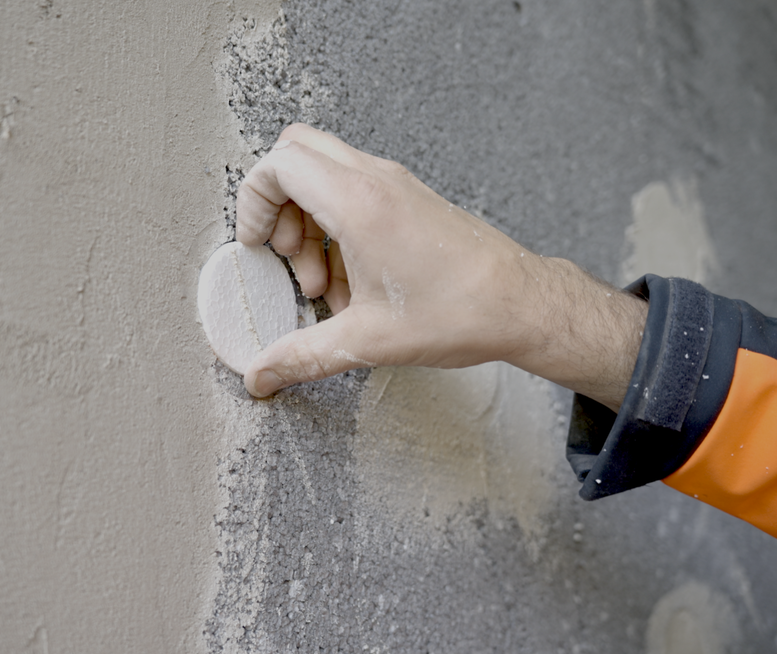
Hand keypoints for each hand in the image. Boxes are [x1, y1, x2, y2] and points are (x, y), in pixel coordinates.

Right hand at [235, 124, 645, 410]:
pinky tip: (356, 282)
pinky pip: (356, 191)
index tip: (258, 245)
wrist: (523, 305)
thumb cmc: (459, 312)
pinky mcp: (411, 198)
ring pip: (326, 174)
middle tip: (290, 258)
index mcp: (359, 203)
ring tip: (326, 283)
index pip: (280, 163)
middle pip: (298, 154)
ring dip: (310, 221)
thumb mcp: (367, 341)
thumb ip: (302, 356)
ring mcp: (396, 185)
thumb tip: (260, 376)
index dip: (254, 201)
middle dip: (278, 205)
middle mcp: (376, 181)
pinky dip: (339, 225)